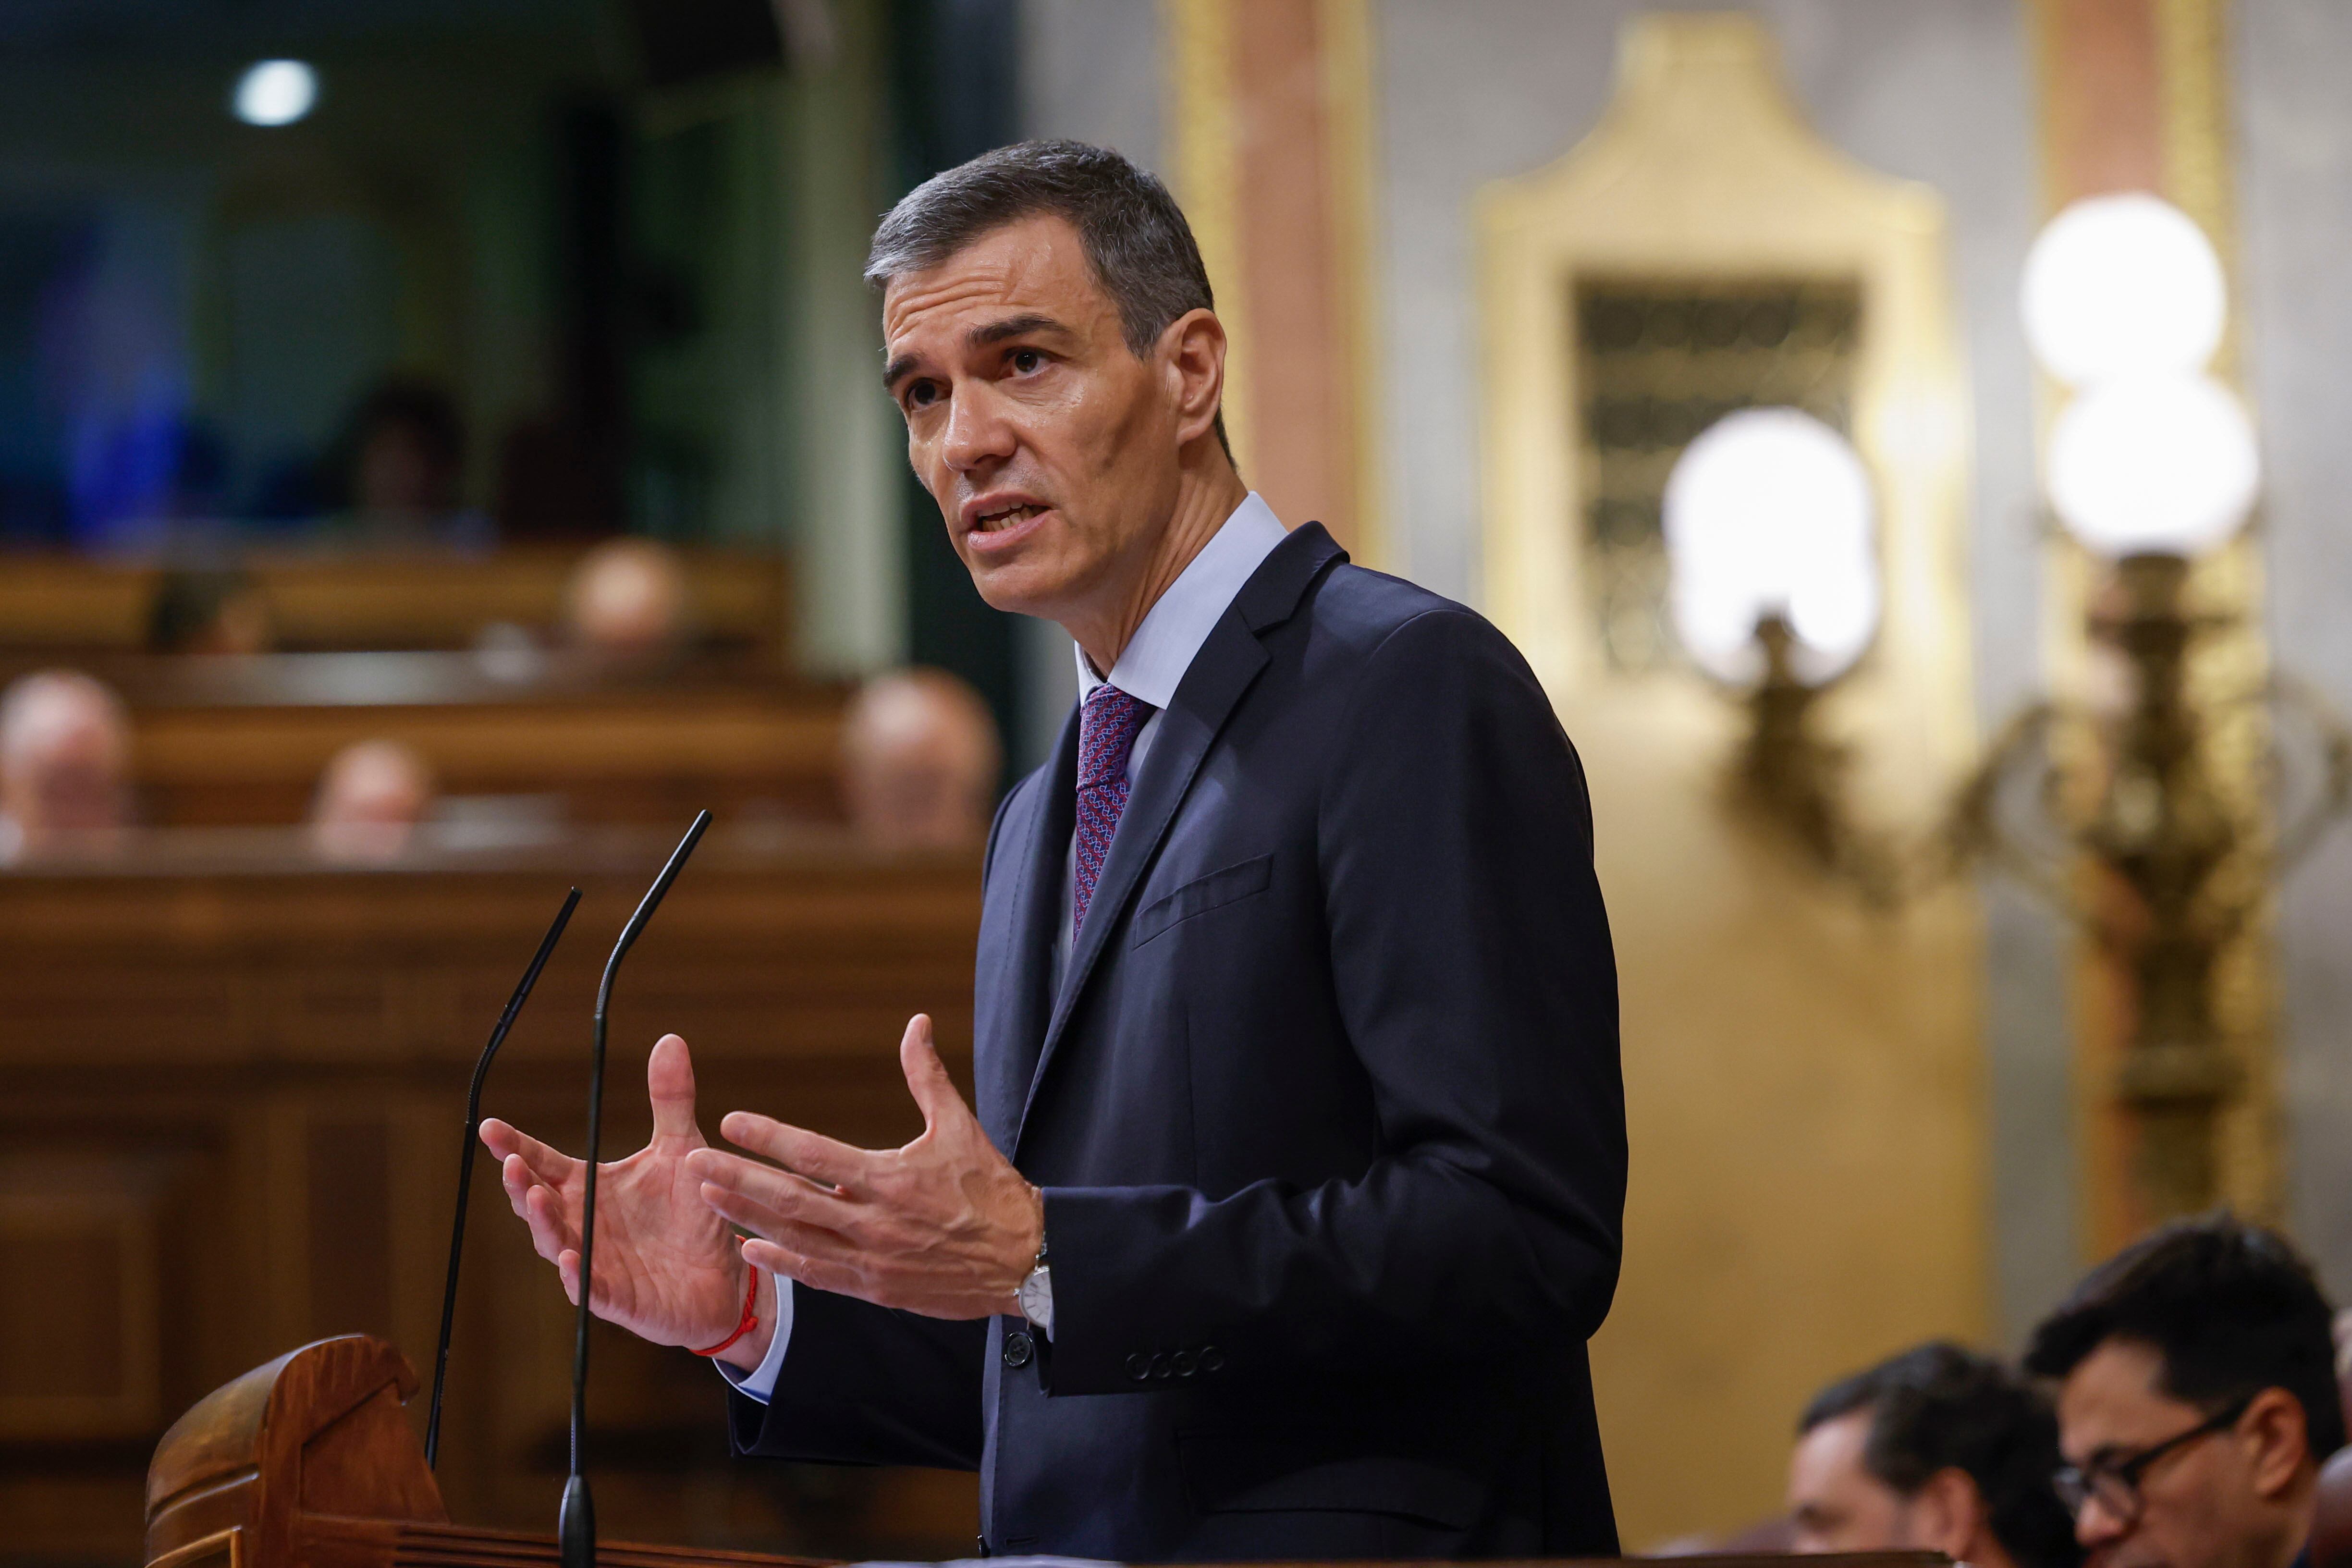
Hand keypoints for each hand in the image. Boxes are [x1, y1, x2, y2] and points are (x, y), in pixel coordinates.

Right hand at [479, 1033, 774, 1369]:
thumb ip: (670, 1099)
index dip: (515, 1146)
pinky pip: (588, 1289)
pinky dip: (576, 1275)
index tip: (490, 1127)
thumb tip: (669, 1039)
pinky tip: (569, 1257)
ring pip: (555, 1242)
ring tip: (533, 1196)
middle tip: (511, 1161)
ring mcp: (595, 1262)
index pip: (544, 1162)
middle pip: (537, 1202)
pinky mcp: (616, 1299)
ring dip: (542, 1221)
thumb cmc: (694, 1212)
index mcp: (590, 1188)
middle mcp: (584, 1224)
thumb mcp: (682, 1148)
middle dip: (519, 1183)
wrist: (726, 1274)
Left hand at [688, 1015, 1043, 1319]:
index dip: (769, 1137)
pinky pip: (818, 1275)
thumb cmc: (991, 1190)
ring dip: (747, 1217)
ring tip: (708, 1198)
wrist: (1023, 1260)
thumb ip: (927, 1076)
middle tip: (694, 1163)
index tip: (731, 1121)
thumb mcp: (961, 1128)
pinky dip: (782, 1263)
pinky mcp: (875, 1287)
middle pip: (790, 1197)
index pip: (815, 1153)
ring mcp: (870, 1259)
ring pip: (795, 1236)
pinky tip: (751, 1250)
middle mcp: (872, 1220)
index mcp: (889, 1177)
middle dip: (737, 1179)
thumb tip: (916, 1024)